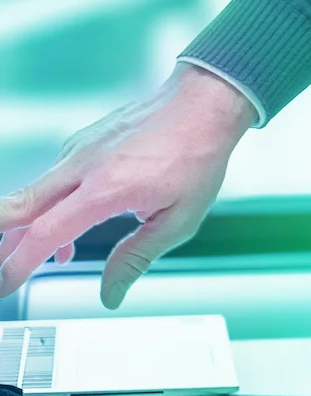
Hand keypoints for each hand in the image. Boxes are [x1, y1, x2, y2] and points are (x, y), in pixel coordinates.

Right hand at [0, 64, 254, 302]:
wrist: (204, 102)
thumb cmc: (197, 153)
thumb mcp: (179, 220)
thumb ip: (137, 258)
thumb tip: (111, 293)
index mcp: (105, 188)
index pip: (45, 234)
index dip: (19, 264)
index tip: (8, 284)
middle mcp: (82, 165)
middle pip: (18, 208)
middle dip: (4, 243)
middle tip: (5, 269)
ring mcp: (78, 150)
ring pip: (32, 193)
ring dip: (26, 228)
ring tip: (37, 258)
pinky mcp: (81, 142)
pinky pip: (51, 180)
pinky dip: (48, 206)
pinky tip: (69, 226)